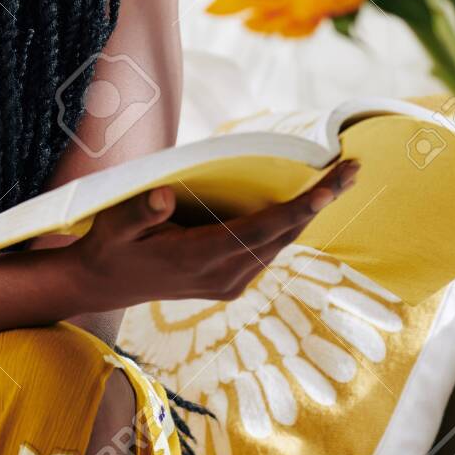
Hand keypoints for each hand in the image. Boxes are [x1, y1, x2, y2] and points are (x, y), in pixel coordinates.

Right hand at [72, 158, 360, 309]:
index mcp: (198, 259)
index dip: (299, 208)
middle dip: (320, 203)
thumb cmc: (109, 246)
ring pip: (280, 244)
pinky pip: (268, 249)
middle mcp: (222, 276)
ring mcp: (228, 283)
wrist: (102, 284)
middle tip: (352, 169)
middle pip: (283, 236)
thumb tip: (164, 197)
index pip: (261, 230)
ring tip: (338, 178)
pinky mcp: (229, 282)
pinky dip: (288, 224)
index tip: (330, 186)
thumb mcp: (113, 226)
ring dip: (309, 212)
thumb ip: (138, 212)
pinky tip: (303, 201)